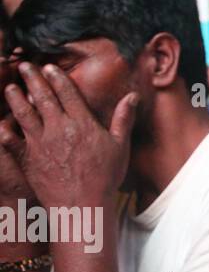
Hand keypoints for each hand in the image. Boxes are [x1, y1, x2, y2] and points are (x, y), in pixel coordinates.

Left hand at [3, 63, 136, 208]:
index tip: (49, 67)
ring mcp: (41, 144)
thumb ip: (123, 119)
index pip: (67, 94)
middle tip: (25, 67)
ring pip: (25, 115)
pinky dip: (6, 133)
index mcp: (82, 124)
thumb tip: (132, 97)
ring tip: (10, 87)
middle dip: (33, 80)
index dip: (57, 78)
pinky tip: (1, 125)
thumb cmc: (105, 177)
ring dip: (16, 99)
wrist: (82, 205)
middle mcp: (59, 129)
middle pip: (43, 98)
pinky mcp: (29, 159)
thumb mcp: (120, 146)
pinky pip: (13, 142)